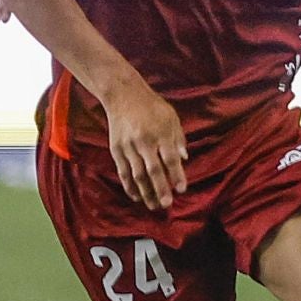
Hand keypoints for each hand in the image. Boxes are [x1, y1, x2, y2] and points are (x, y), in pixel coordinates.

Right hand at [101, 80, 189, 209]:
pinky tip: (137, 196)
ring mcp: (128, 146)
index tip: (182, 189)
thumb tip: (184, 159)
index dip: (176, 175)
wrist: (123, 95)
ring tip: (154, 206)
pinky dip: (129, 186)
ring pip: (137, 174)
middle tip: (166, 204)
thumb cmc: (152, 106)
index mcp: (160, 133)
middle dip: (161, 189)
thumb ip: (178, 138)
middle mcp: (144, 141)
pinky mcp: (116, 149)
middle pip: (153, 170)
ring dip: (146, 192)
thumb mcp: (171, 117)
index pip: (170, 158)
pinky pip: (123, 172)